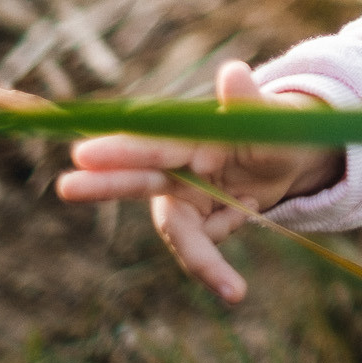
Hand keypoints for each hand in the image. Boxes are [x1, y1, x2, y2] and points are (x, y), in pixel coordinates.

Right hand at [54, 60, 343, 302]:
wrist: (297, 159)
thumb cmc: (279, 129)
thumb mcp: (272, 120)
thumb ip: (249, 101)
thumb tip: (233, 71)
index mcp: (191, 135)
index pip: (152, 142)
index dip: (121, 150)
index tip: (83, 154)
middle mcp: (178, 165)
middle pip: (138, 179)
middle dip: (103, 184)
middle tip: (64, 186)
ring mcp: (183, 194)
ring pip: (176, 230)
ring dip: (201, 261)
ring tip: (236, 292)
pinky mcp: (195, 218)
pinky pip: (200, 244)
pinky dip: (225, 235)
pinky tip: (251, 206)